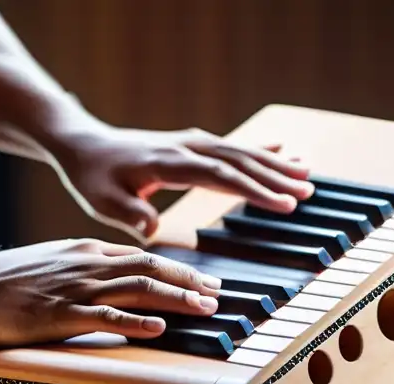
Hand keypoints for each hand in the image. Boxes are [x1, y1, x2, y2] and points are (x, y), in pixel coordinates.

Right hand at [0, 238, 221, 345]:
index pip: (143, 256)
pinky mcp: (59, 315)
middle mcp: (86, 265)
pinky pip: (104, 318)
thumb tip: (117, 272)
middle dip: (190, 282)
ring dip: (175, 298)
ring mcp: (74, 290)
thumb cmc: (3, 280)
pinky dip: (134, 323)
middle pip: (150, 268)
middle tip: (219, 294)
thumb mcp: (51, 260)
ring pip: (136, 288)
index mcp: (85, 252)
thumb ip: (86, 264)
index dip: (179, 269)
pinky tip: (158, 328)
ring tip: (204, 308)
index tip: (204, 282)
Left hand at [51, 126, 313, 240]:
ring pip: (240, 152)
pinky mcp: (191, 145)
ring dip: (274, 163)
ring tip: (306, 174)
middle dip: (275, 177)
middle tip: (308, 191)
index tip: (284, 204)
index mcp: (170, 163)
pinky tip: (282, 152)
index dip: (255, 190)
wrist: (84, 145)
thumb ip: (129, 215)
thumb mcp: (103, 202)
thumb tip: (150, 229)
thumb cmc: (93, 177)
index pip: (221, 177)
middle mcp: (186, 148)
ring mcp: (191, 143)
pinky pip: (231, 148)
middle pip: (239, 161)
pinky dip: (258, 151)